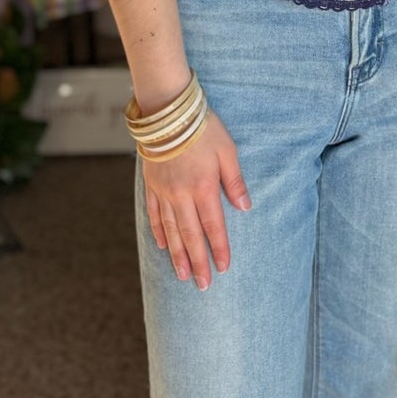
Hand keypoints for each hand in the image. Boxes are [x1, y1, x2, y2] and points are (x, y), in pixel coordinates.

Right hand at [142, 113, 250, 289]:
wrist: (167, 112)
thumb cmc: (203, 129)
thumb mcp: (228, 152)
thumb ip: (235, 182)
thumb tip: (245, 208)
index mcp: (204, 188)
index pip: (213, 226)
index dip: (219, 249)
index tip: (223, 268)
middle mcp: (182, 196)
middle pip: (191, 236)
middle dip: (198, 262)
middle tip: (203, 285)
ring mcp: (164, 192)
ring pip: (171, 231)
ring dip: (178, 254)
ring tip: (183, 274)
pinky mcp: (151, 185)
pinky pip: (154, 214)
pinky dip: (159, 231)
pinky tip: (163, 245)